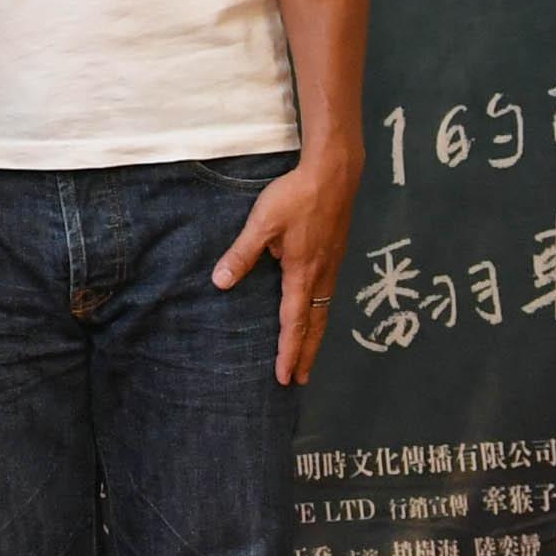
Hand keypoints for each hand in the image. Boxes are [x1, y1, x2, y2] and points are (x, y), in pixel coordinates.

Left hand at [214, 150, 363, 384]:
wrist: (334, 174)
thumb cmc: (296, 197)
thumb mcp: (261, 224)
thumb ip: (242, 253)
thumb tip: (221, 282)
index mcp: (302, 274)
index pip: (294, 323)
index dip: (289, 351)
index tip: (285, 376)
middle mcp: (322, 277)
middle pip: (314, 325)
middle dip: (306, 354)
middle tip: (300, 380)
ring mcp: (332, 266)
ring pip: (324, 312)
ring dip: (315, 337)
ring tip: (308, 356)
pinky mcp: (334, 255)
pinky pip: (328, 297)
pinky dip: (321, 316)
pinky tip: (316, 315)